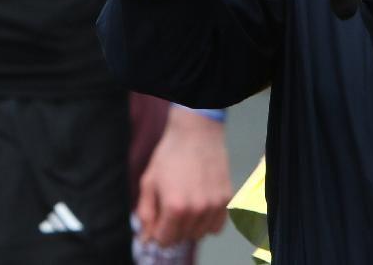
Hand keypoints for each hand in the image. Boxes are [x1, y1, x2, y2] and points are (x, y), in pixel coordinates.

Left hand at [135, 106, 232, 246]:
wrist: (196, 132)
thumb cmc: (169, 155)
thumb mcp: (149, 183)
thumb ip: (146, 214)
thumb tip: (147, 238)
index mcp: (175, 207)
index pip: (165, 240)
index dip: (157, 232)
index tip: (158, 221)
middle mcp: (197, 210)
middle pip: (182, 238)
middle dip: (173, 229)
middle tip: (170, 208)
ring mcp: (215, 205)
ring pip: (200, 233)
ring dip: (190, 226)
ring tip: (186, 205)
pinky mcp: (227, 198)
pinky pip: (217, 226)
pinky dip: (207, 222)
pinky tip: (201, 207)